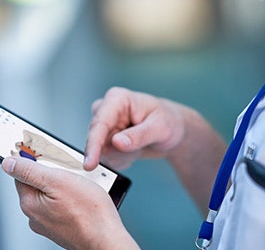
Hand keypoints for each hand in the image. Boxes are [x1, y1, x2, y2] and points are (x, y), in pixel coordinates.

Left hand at [2, 156, 138, 249]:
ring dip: (65, 184)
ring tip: (81, 184)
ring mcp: (50, 223)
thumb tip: (8, 163)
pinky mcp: (64, 227)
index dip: (33, 160)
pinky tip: (85, 196)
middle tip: (70, 170)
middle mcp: (36, 216)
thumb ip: (29, 171)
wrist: (107, 239)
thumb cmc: (89, 212)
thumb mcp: (56, 181)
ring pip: (53, 193)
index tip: (44, 153)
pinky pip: (63, 204)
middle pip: (38, 183)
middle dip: (53, 172)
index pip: (21, 173)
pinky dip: (73, 197)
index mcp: (30, 203)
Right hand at [84, 87, 226, 213]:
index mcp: (117, 99)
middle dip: (118, 152)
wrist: (174, 130)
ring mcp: (104, 124)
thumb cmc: (169, 123)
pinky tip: (135, 150)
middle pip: (97, 140)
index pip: (99, 123)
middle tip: (139, 148)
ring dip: (122, 156)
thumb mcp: (160, 129)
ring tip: (140, 146)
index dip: (93, 145)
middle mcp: (106, 109)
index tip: (90, 164)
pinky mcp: (104, 138)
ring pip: (102, 151)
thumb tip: (116, 142)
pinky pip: (106, 156)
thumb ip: (138, 136)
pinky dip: (122, 159)